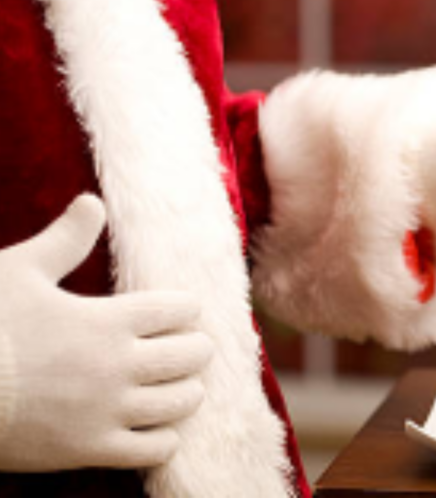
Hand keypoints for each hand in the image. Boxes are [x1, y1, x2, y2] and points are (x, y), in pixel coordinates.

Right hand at [0, 195, 211, 471]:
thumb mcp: (21, 271)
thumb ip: (65, 240)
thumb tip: (92, 203)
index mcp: (110, 319)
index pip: (180, 309)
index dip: (184, 309)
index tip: (178, 312)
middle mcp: (119, 365)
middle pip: (193, 355)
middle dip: (196, 349)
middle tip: (190, 348)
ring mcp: (108, 410)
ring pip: (183, 402)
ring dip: (187, 391)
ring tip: (180, 386)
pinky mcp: (91, 448)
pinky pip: (155, 448)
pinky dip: (165, 437)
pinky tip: (158, 428)